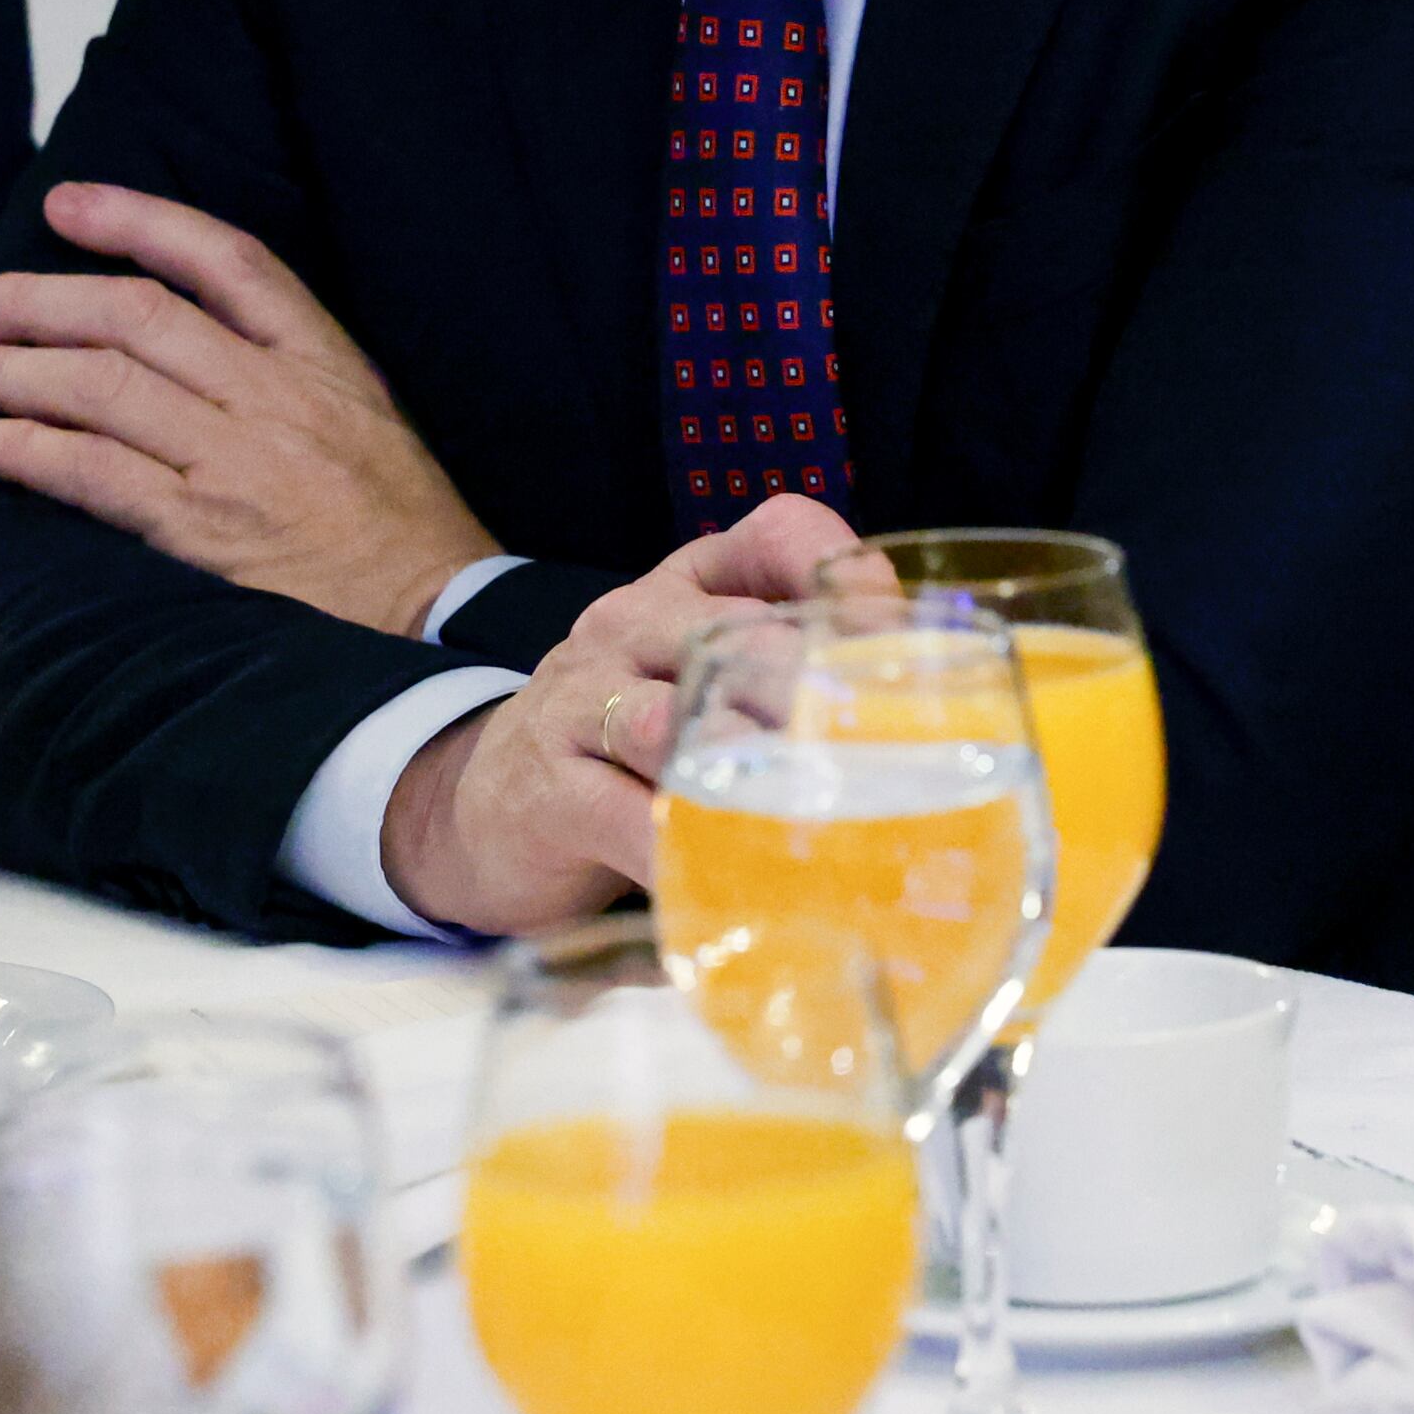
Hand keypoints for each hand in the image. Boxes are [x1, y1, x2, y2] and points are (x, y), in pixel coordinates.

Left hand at [0, 182, 493, 631]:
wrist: (440, 617)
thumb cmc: (401, 528)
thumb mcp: (365, 417)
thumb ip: (283, 370)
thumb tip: (173, 338)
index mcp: (322, 360)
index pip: (224, 260)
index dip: (137, 220)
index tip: (64, 205)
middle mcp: (273, 397)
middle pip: (131, 316)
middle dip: (30, 299)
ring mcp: (234, 462)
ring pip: (95, 387)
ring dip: (2, 370)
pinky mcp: (201, 532)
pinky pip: (88, 473)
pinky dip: (17, 450)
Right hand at [376, 494, 864, 929]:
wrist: (483, 812)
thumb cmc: (627, 749)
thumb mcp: (705, 686)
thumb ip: (795, 678)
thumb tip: (930, 711)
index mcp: (686, 588)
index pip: (775, 534)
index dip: (847, 573)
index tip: (901, 634)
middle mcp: (630, 625)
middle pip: (736, 630)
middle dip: (816, 687)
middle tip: (887, 749)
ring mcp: (581, 701)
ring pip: (675, 718)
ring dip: (750, 768)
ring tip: (814, 814)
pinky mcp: (548, 788)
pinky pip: (622, 816)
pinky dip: (680, 850)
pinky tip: (727, 878)